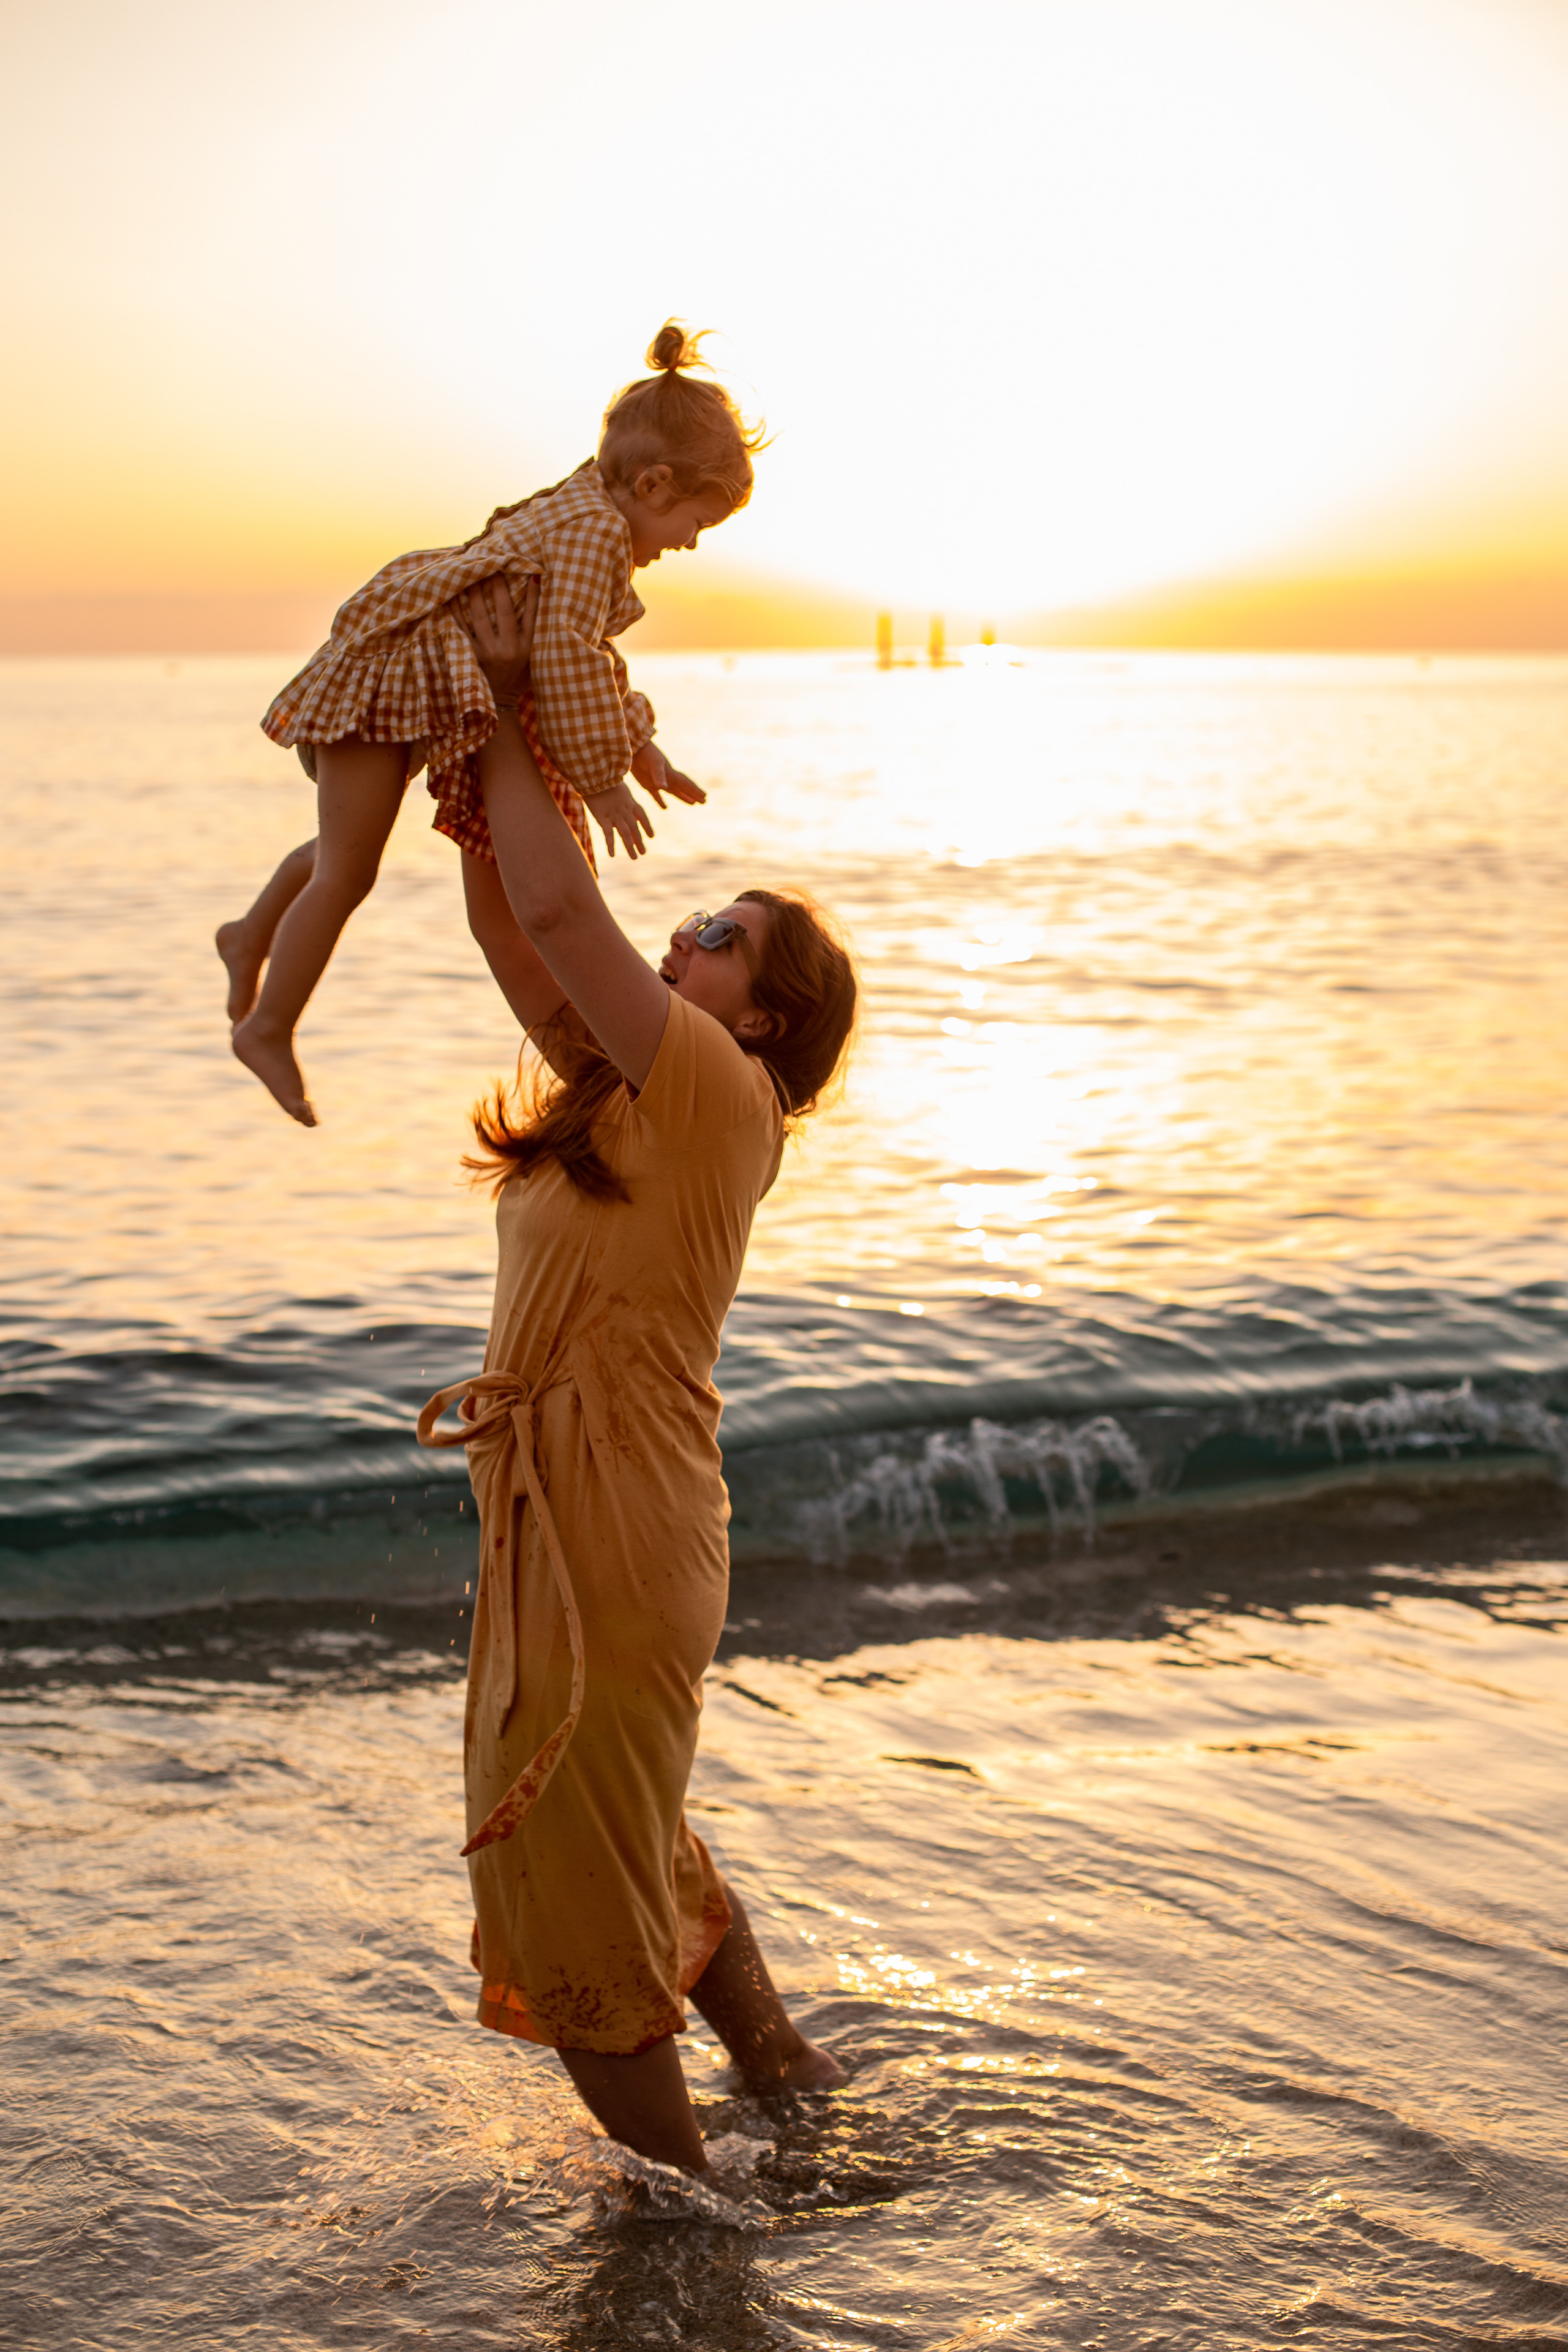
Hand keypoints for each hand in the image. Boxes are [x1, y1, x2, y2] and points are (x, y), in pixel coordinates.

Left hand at [464, 573, 538, 706]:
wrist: (499, 701)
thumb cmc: (520, 674)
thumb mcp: (533, 653)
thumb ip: (534, 621)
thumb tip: (536, 582)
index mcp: (524, 648)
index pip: (528, 614)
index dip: (530, 593)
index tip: (526, 571)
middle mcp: (506, 649)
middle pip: (501, 609)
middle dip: (496, 584)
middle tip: (491, 563)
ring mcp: (485, 652)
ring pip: (479, 615)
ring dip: (475, 591)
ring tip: (471, 571)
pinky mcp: (469, 655)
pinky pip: (460, 627)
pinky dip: (456, 609)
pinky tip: (452, 593)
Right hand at [585, 778, 655, 860]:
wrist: (595, 775)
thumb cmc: (604, 776)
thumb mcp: (617, 783)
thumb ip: (621, 792)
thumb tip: (622, 793)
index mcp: (629, 801)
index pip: (642, 815)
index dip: (647, 826)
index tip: (651, 836)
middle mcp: (625, 810)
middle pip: (635, 828)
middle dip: (639, 841)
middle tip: (643, 852)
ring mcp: (615, 815)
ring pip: (625, 834)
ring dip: (630, 847)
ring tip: (635, 857)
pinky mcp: (603, 818)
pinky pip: (608, 835)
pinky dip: (611, 845)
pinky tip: (612, 855)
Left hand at [630, 740, 706, 808]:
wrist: (634, 749)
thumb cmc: (646, 754)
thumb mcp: (654, 764)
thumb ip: (659, 776)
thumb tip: (664, 788)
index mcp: (671, 774)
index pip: (686, 784)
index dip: (695, 790)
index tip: (704, 796)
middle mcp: (667, 778)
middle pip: (683, 788)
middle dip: (693, 794)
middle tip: (704, 801)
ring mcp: (658, 782)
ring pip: (674, 791)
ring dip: (683, 797)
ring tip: (692, 803)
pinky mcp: (648, 784)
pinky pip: (657, 795)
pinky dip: (661, 801)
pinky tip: (665, 807)